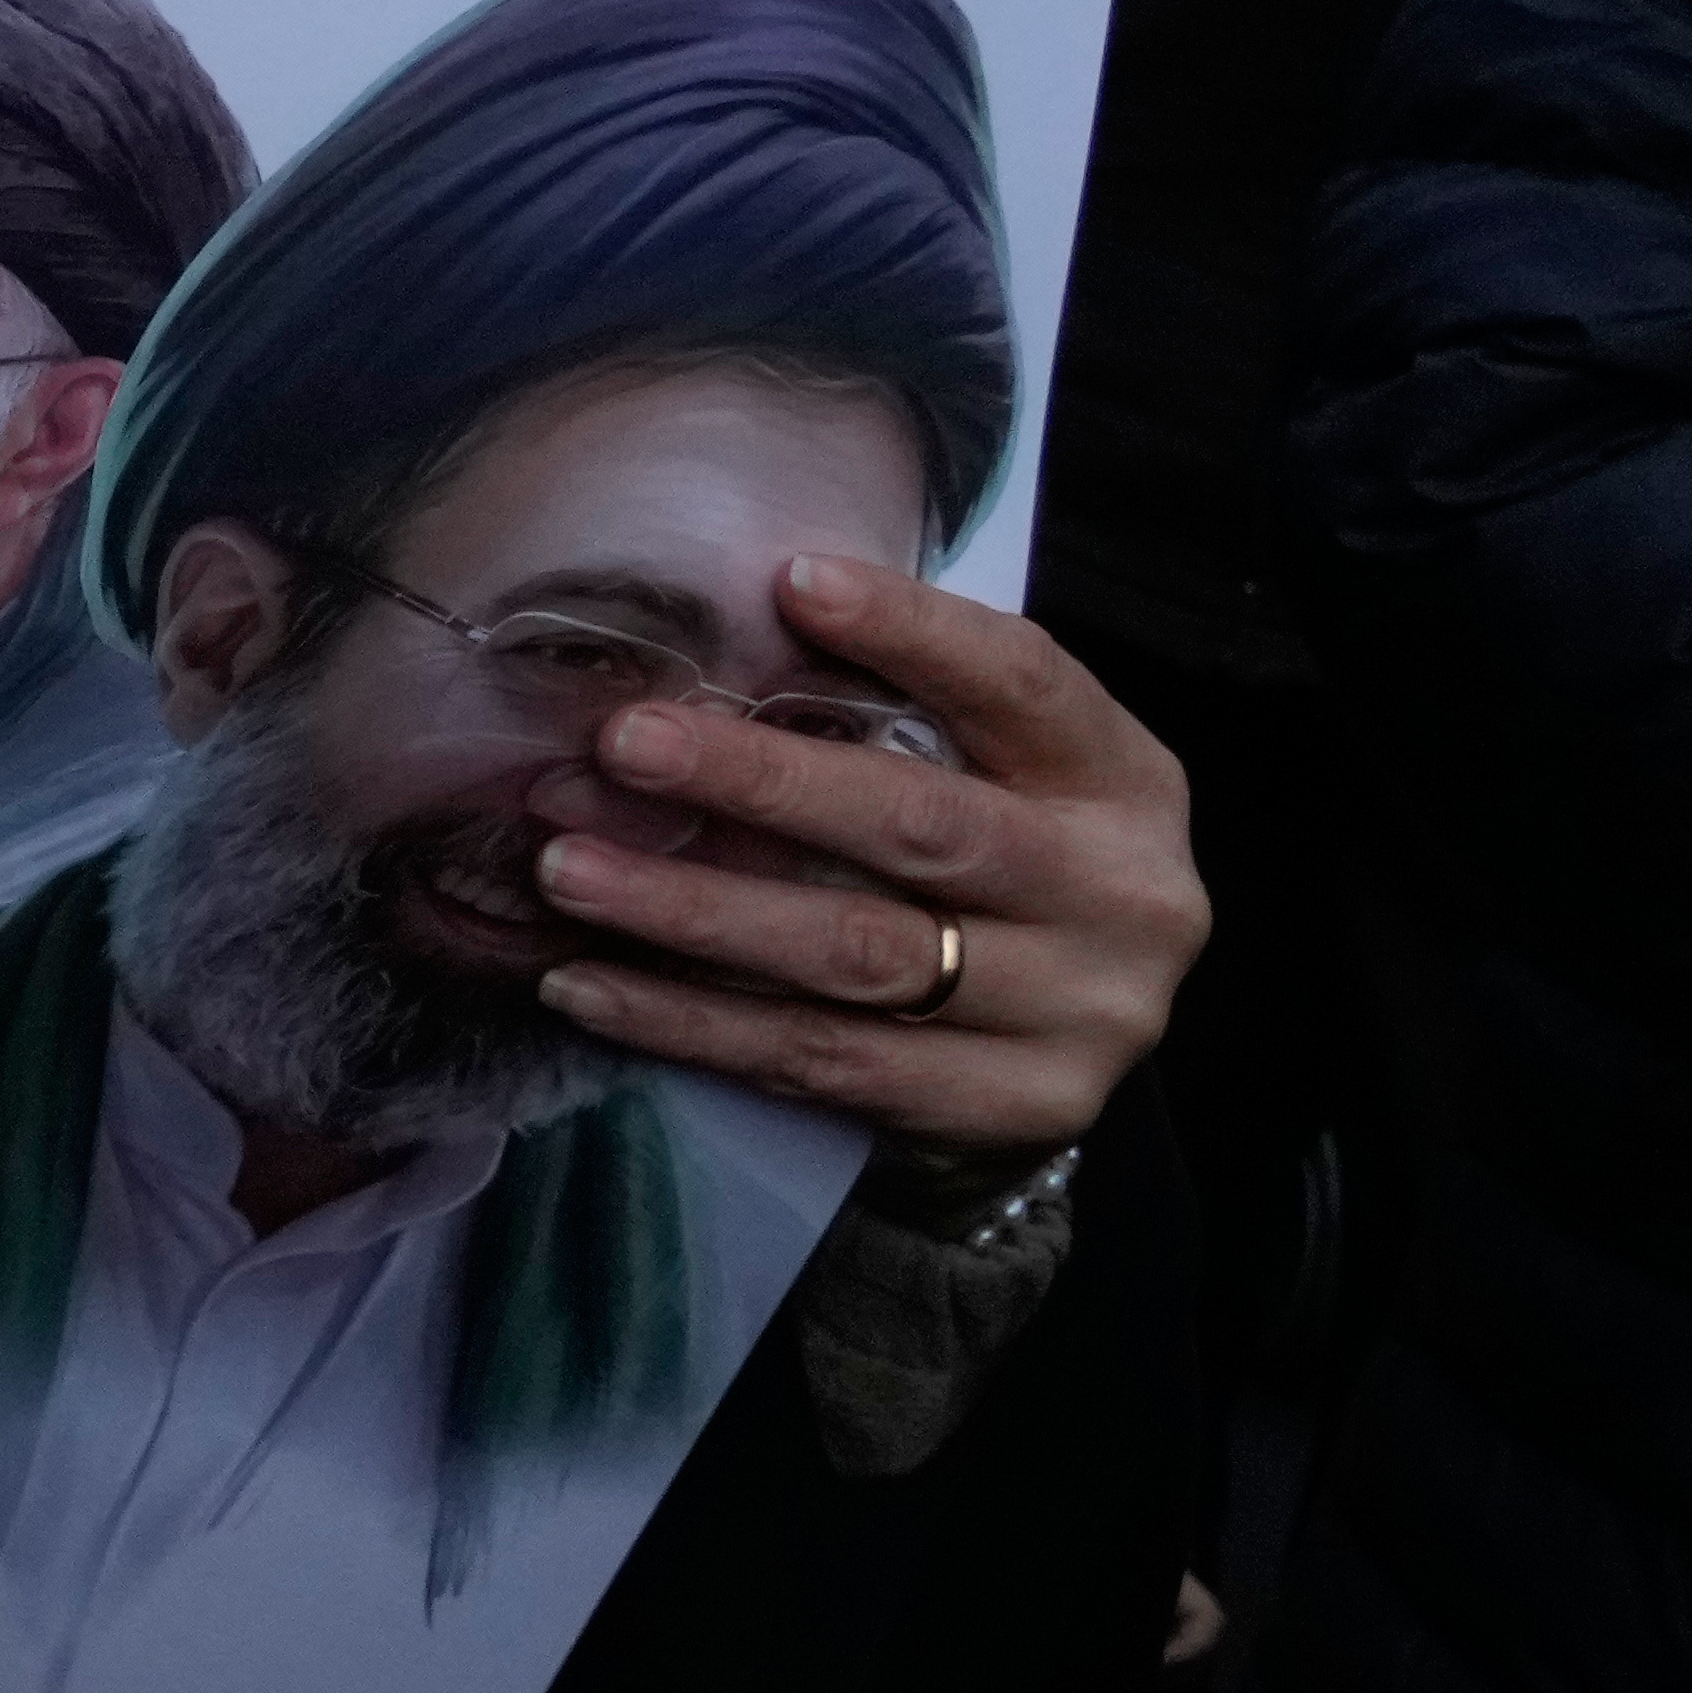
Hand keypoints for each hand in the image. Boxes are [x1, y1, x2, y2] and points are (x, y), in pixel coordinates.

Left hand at [519, 556, 1206, 1160]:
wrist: (1056, 1045)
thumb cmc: (997, 864)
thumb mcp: (991, 771)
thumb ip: (896, 711)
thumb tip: (717, 639)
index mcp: (1122, 779)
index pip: (1023, 684)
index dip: (912, 632)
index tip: (789, 583)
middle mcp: (1121, 895)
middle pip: (921, 826)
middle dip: (758, 781)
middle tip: (622, 743)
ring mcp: (1075, 1013)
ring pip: (858, 955)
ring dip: (692, 911)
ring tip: (569, 869)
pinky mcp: (1011, 1109)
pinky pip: (821, 1060)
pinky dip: (690, 1022)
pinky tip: (587, 984)